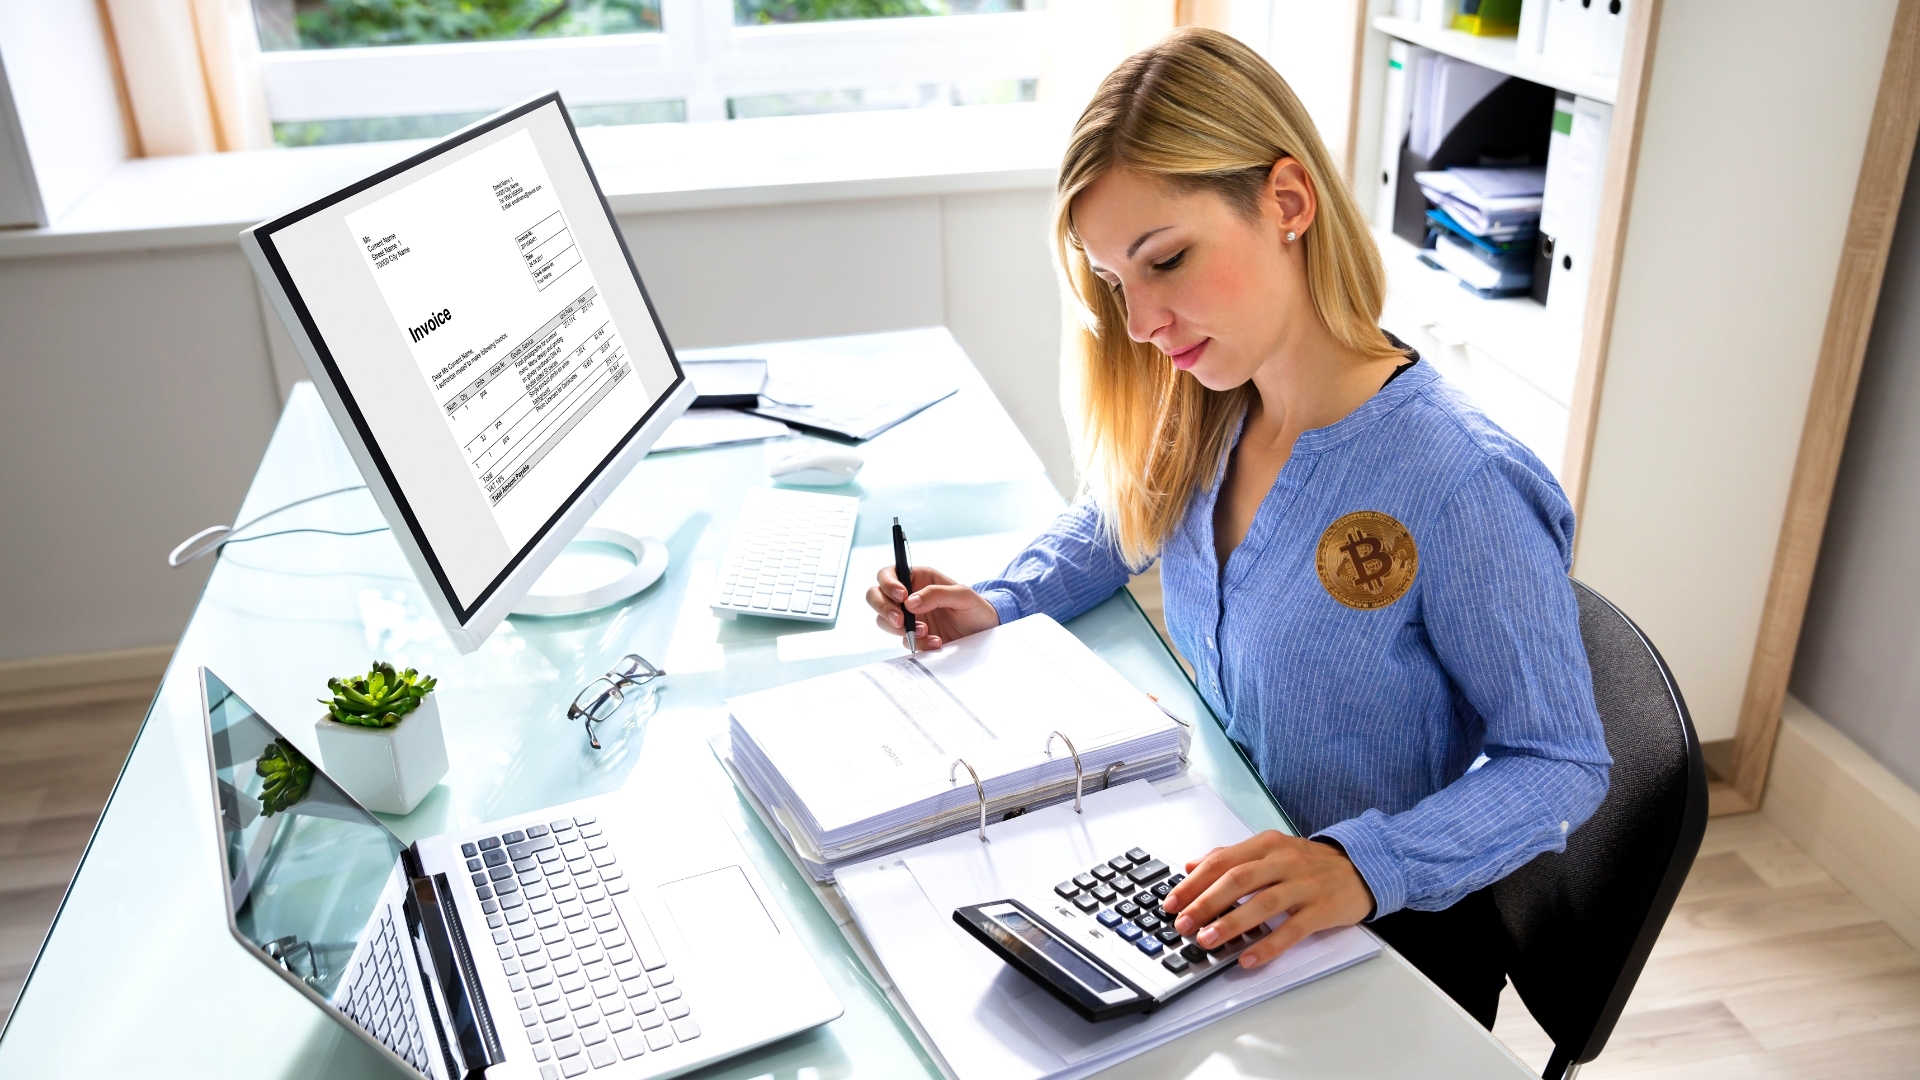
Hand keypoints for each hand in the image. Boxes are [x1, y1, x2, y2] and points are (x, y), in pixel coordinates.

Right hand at [866, 565, 999, 649]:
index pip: (888, 574)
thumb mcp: (963, 595)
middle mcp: (907, 596)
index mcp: (918, 578)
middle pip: (875, 596)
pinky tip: (936, 642)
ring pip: (883, 620)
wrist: (985, 632)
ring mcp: (908, 617)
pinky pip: (902, 640)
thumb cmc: (976, 608)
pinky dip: (917, 643)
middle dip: (884, 608)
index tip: (901, 596)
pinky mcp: (912, 636)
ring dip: (901, 629)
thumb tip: (910, 602)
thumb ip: (937, 594)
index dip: (888, 583)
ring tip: (927, 632)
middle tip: (901, 620)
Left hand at [1162, 831, 1374, 968]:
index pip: (1222, 861)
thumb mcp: (1272, 850)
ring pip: (1262, 903)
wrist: (1363, 867)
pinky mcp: (1322, 909)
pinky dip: (1268, 946)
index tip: (1171, 902)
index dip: (1193, 882)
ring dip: (1231, 924)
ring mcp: (1304, 885)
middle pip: (1237, 880)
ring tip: (1207, 940)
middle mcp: (1284, 861)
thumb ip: (1232, 857)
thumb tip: (1192, 866)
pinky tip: (1249, 959)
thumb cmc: (1311, 863)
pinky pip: (1292, 930)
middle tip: (1183, 923)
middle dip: (1205, 903)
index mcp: (1267, 845)